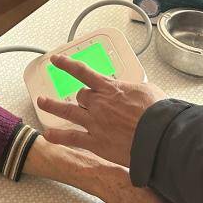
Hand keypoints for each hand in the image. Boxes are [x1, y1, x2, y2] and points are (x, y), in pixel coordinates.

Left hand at [36, 54, 167, 166]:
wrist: (159, 136)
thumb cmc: (158, 114)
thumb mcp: (148, 91)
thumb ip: (134, 90)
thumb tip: (135, 91)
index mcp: (111, 89)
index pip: (83, 72)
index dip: (67, 65)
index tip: (57, 60)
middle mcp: (99, 103)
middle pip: (81, 95)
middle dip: (79, 96)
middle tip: (77, 97)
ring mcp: (95, 122)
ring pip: (68, 111)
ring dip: (53, 106)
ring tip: (42, 102)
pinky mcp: (96, 142)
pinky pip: (72, 138)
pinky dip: (58, 137)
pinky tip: (48, 135)